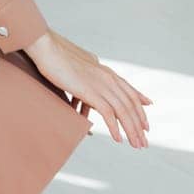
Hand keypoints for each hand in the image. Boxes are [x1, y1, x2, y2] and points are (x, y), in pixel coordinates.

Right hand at [26, 29, 151, 147]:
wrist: (48, 49)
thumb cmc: (58, 58)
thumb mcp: (81, 67)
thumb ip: (90, 77)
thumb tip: (88, 88)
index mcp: (107, 72)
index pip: (130, 92)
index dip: (140, 108)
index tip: (145, 123)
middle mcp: (108, 78)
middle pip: (130, 105)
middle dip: (138, 125)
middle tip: (143, 142)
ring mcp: (101, 84)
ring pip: (123, 111)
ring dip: (131, 130)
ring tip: (135, 145)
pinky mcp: (90, 91)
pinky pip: (108, 113)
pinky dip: (114, 128)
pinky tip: (117, 139)